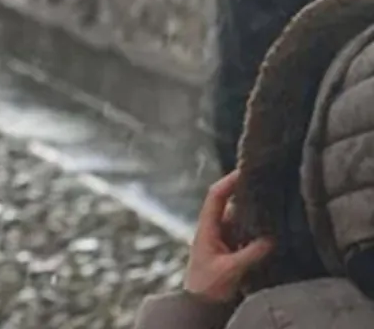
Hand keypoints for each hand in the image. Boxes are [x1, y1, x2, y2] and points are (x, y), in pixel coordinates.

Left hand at [184, 171, 273, 303]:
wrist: (200, 305)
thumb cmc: (208, 287)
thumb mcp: (231, 269)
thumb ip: (251, 253)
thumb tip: (271, 238)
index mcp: (206, 228)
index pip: (215, 197)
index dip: (229, 182)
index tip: (245, 170)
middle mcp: (213, 229)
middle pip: (230, 204)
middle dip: (247, 193)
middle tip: (268, 183)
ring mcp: (222, 238)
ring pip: (240, 218)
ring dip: (254, 212)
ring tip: (275, 202)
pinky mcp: (230, 249)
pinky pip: (245, 233)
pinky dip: (257, 228)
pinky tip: (273, 227)